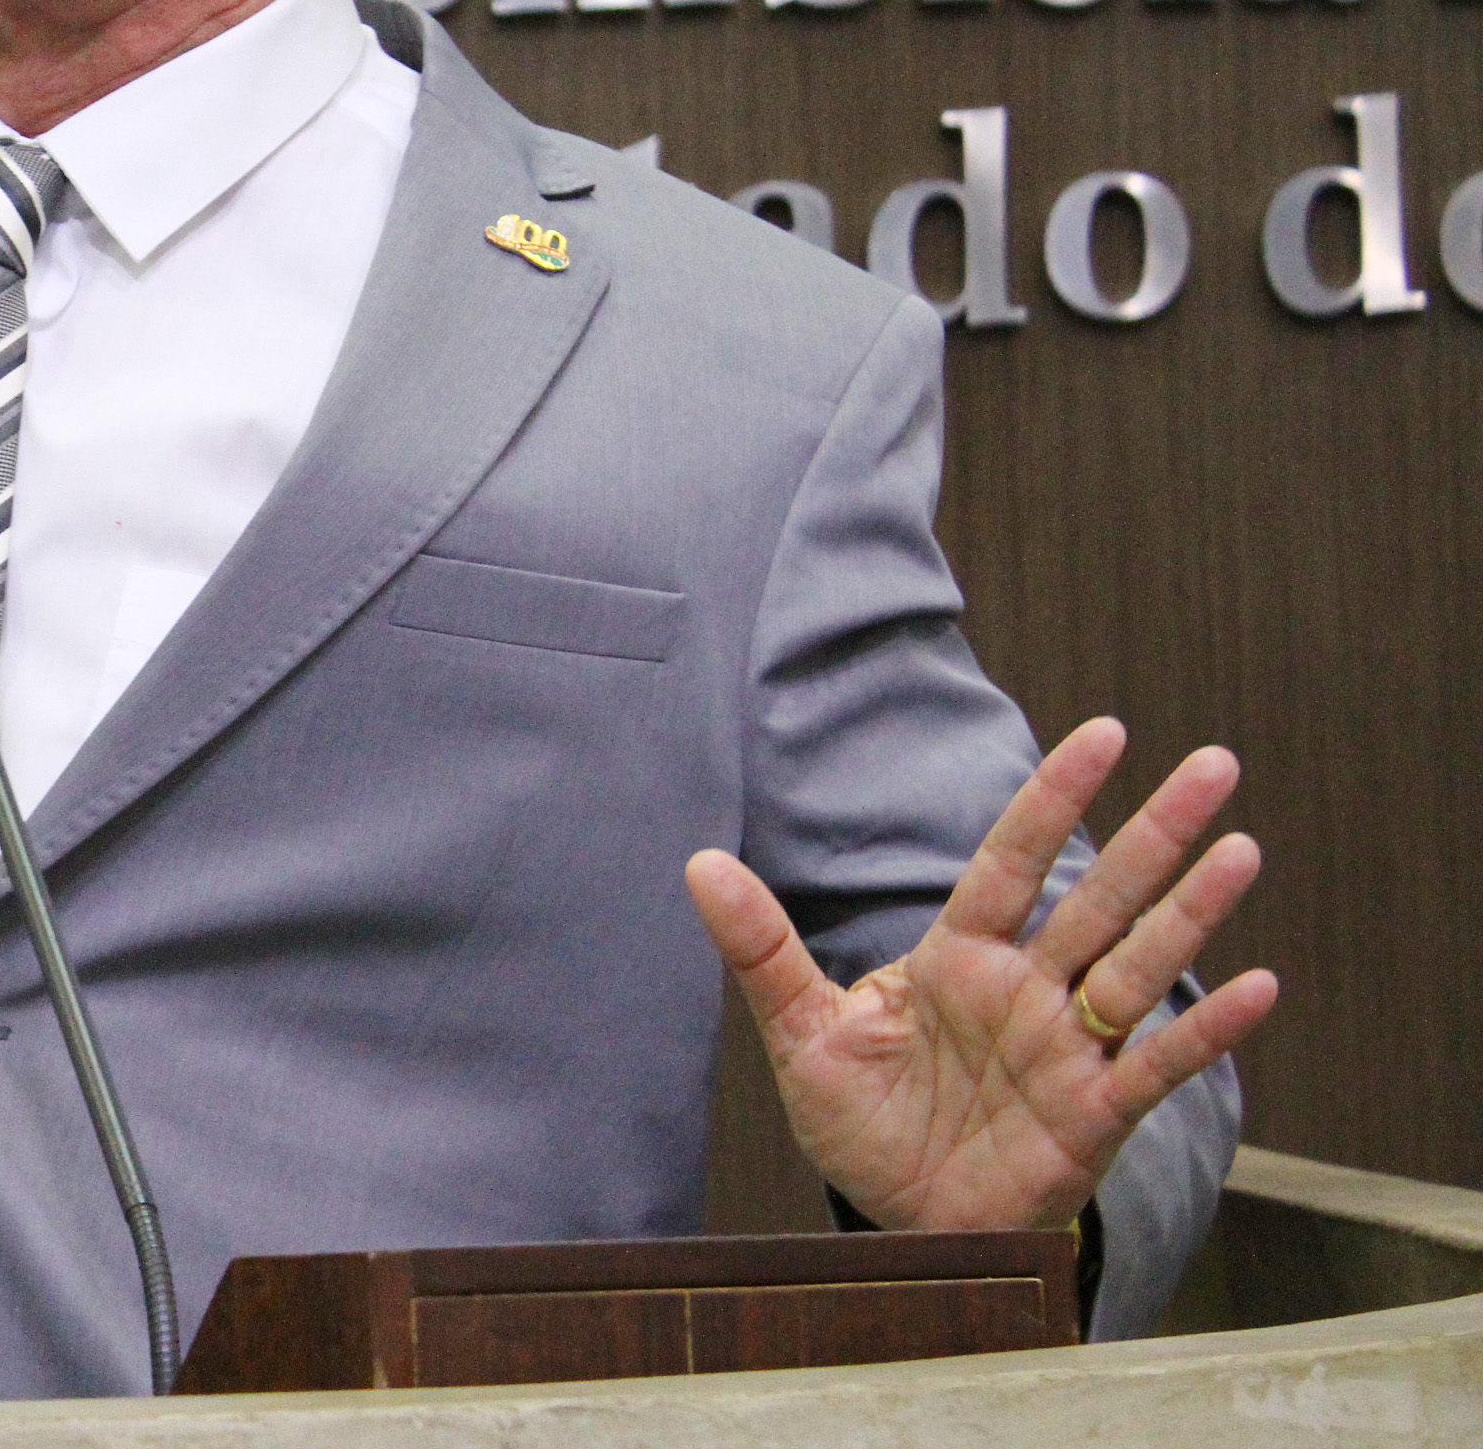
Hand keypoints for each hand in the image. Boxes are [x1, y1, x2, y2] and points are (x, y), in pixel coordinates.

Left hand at [685, 717, 1277, 1231]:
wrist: (902, 1224)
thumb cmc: (863, 1124)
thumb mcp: (802, 1033)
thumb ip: (762, 949)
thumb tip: (698, 862)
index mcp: (959, 959)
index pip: (1013, 859)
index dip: (1054, 798)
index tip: (1105, 734)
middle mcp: (1026, 991)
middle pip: (1098, 896)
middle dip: (1155, 833)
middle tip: (1216, 763)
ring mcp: (1067, 1048)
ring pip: (1139, 966)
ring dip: (1192, 912)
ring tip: (1242, 848)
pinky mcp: (1094, 1114)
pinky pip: (1158, 1064)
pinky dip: (1206, 1030)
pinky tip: (1258, 987)